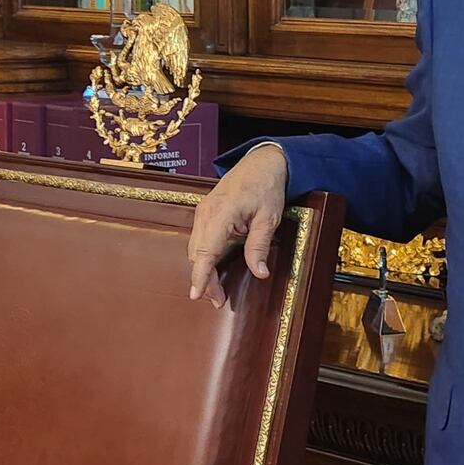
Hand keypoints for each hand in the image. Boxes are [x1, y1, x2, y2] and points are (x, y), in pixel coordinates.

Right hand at [186, 144, 288, 306]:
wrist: (261, 163)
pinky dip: (202, 257)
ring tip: (216, 292)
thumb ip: (259, 246)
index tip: (196, 294)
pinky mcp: (205, 213)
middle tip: (218, 301)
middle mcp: (206, 212)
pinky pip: (198, 240)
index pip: (205, 251)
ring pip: (195, 249)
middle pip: (196, 254)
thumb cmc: (266, 187)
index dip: (200, 275)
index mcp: (221, 213)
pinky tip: (212, 269)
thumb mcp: (269, 218)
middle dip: (204, 279)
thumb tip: (260, 273)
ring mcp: (202, 212)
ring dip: (202, 270)